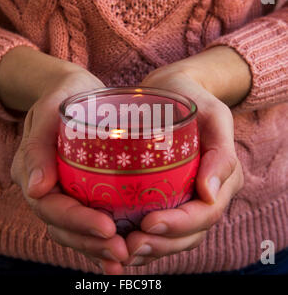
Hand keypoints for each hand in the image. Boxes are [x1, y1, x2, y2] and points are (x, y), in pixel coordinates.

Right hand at [0, 47, 128, 273]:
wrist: (71, 90)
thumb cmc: (63, 94)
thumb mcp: (51, 107)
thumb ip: (38, 144)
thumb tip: (36, 188)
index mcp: (31, 170)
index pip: (50, 206)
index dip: (77, 222)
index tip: (107, 229)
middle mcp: (43, 186)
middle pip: (61, 226)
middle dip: (90, 243)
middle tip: (121, 252)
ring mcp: (60, 190)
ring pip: (73, 230)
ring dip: (96, 248)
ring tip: (124, 257)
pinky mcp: (77, 189)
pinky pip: (85, 219)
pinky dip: (99, 239)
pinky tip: (120, 249)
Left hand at [123, 46, 247, 265]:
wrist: (172, 91)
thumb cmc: (191, 98)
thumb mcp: (212, 114)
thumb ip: (220, 152)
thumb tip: (210, 193)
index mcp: (222, 178)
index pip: (205, 214)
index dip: (179, 225)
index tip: (148, 223)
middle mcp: (205, 193)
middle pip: (188, 233)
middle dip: (160, 245)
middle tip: (128, 246)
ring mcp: (185, 196)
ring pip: (172, 236)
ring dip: (148, 249)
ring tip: (120, 250)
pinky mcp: (166, 194)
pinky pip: (158, 224)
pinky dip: (140, 237)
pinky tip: (118, 240)